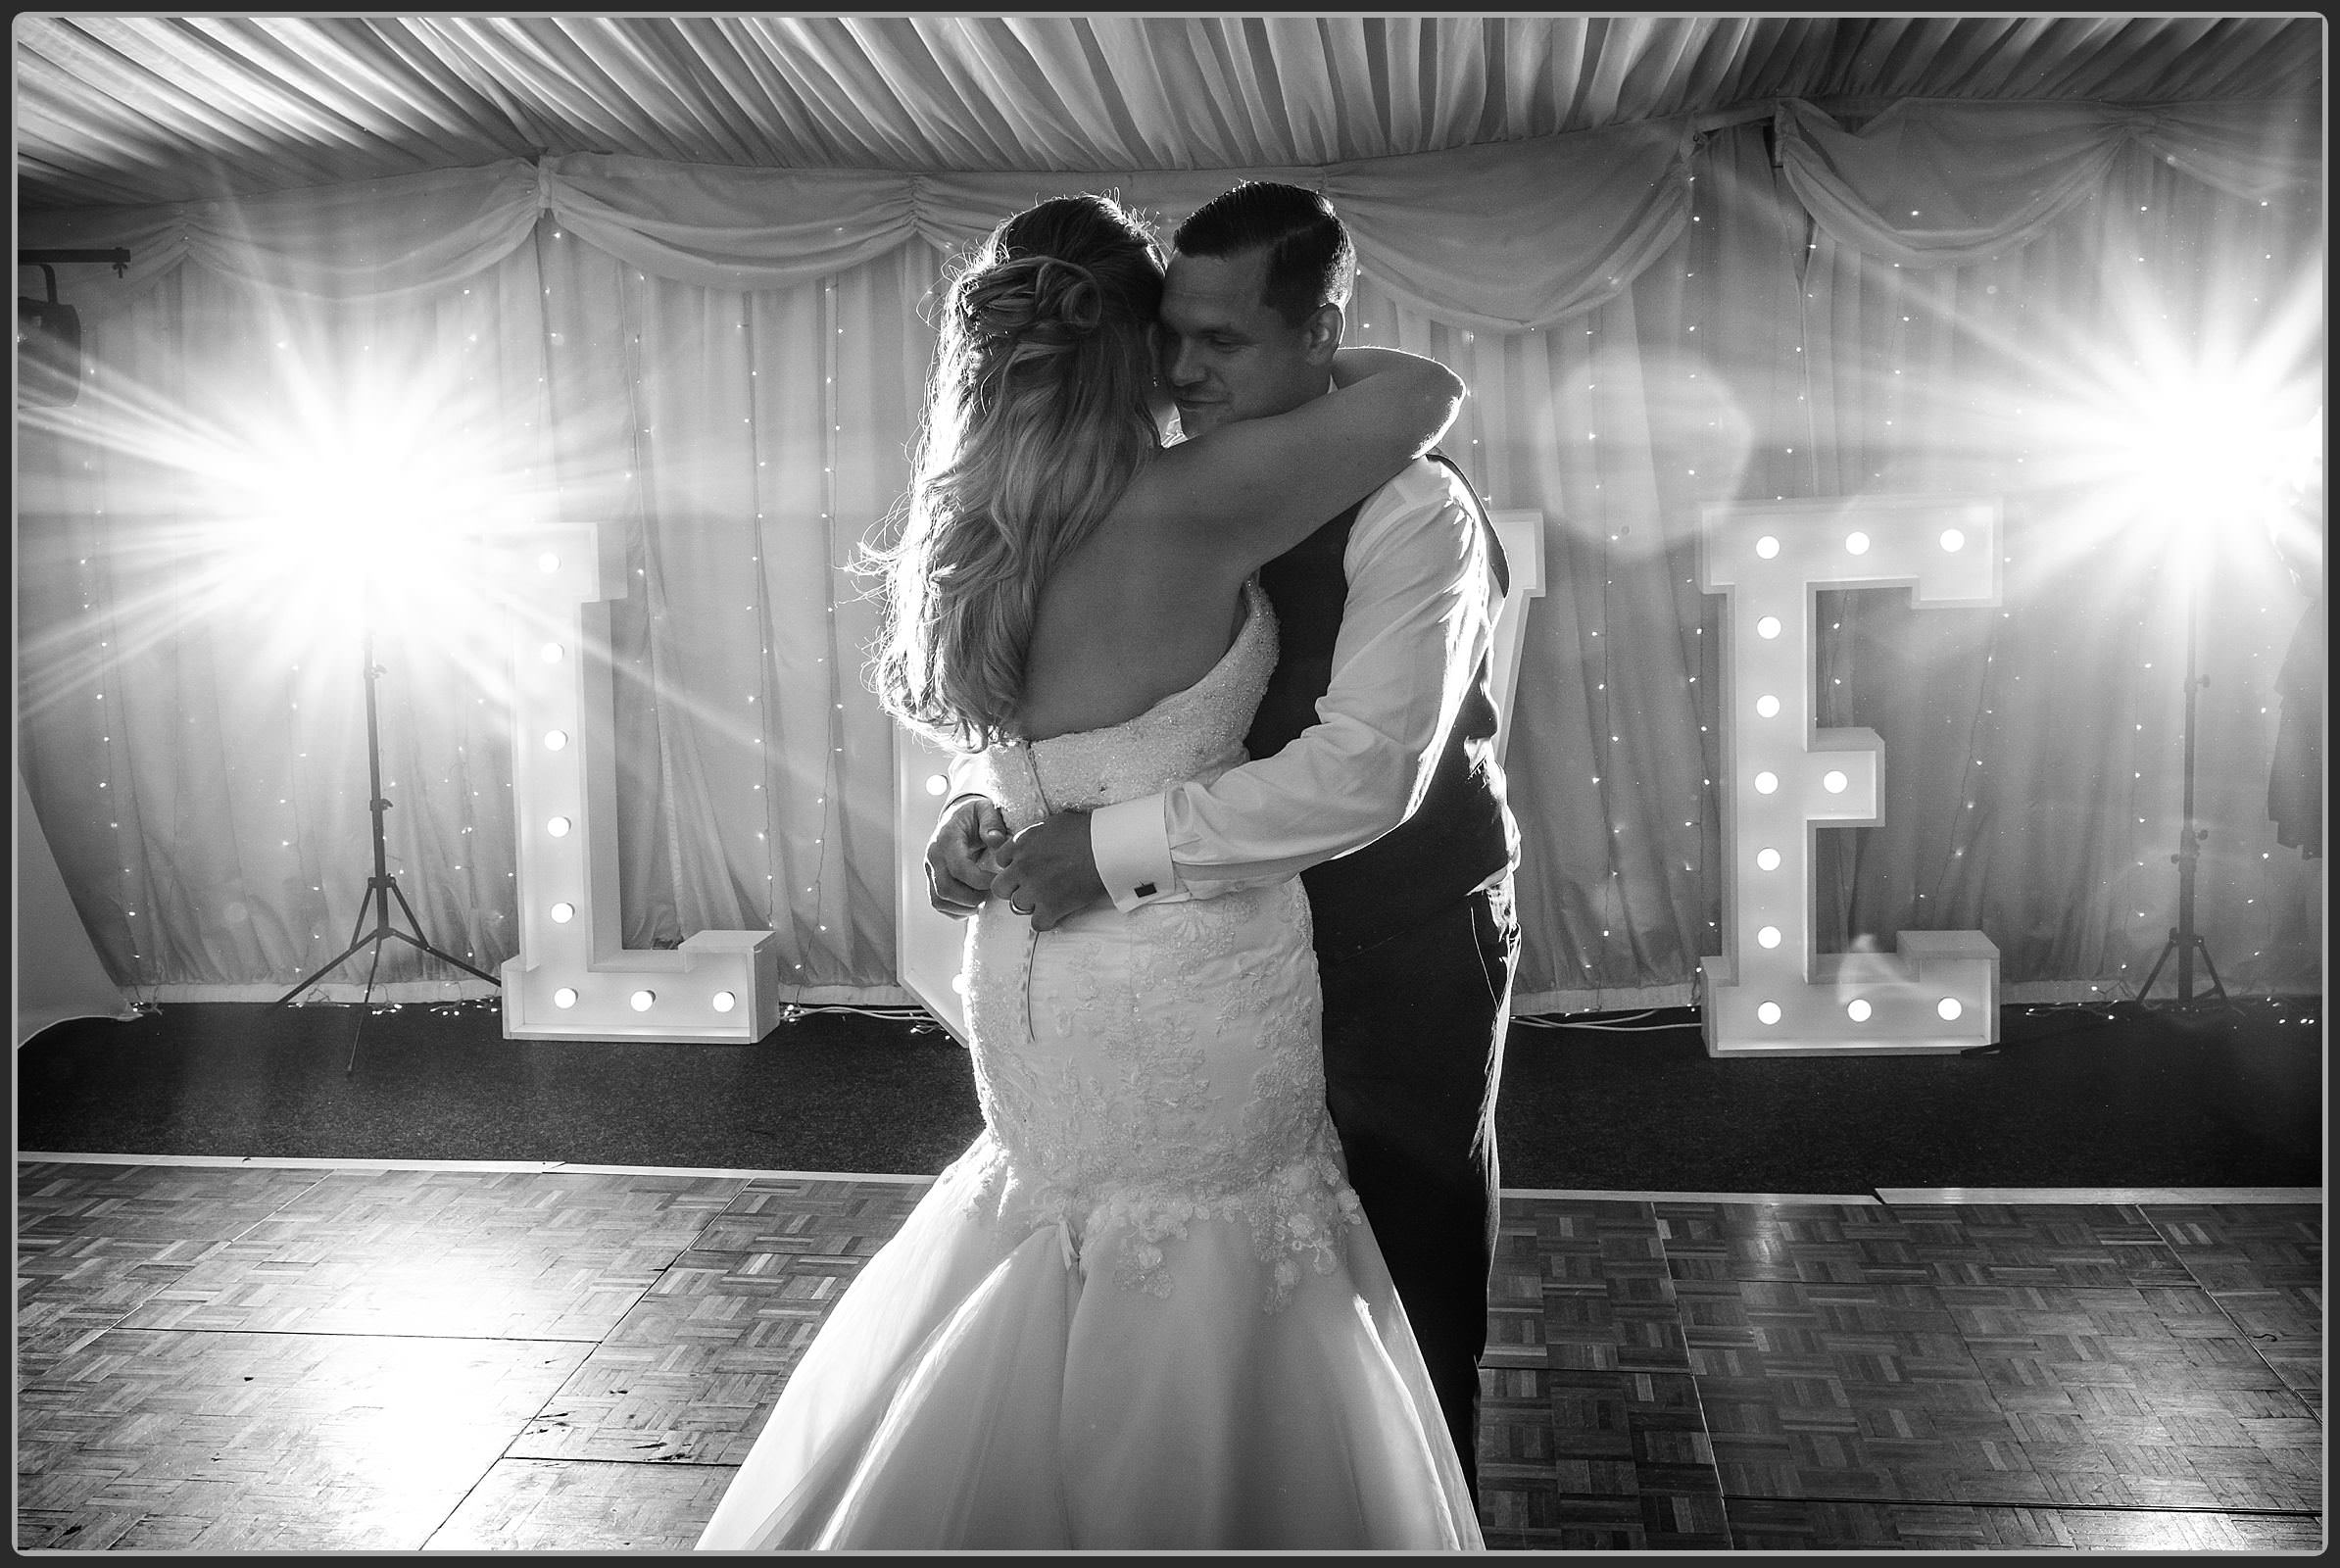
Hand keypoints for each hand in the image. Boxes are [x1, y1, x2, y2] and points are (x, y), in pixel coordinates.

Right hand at [925, 797, 1010, 917]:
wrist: (957, 818)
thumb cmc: (975, 815)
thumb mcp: (985, 809)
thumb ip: (991, 822)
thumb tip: (996, 840)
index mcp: (946, 839)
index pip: (958, 868)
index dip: (979, 880)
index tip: (997, 881)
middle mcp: (933, 856)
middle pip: (945, 889)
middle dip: (972, 898)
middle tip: (992, 894)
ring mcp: (930, 870)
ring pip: (939, 900)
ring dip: (964, 907)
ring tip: (984, 900)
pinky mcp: (931, 881)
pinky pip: (939, 904)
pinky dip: (956, 911)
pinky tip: (974, 904)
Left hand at [988, 811, 1106, 930]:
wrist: (1106, 847)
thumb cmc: (1085, 831)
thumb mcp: (1052, 824)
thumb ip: (1034, 836)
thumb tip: (1033, 842)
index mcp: (1021, 845)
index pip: (1000, 860)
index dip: (1013, 865)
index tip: (1025, 867)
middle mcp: (1022, 868)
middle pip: (1000, 887)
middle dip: (1013, 887)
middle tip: (1029, 886)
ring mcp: (1035, 889)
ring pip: (1017, 906)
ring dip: (1031, 903)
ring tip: (1047, 898)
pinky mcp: (1051, 907)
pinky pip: (1037, 923)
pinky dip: (1046, 920)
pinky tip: (1055, 913)